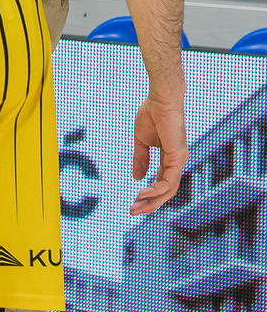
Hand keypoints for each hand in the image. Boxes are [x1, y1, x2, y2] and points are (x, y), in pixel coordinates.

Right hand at [131, 90, 187, 214]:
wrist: (160, 99)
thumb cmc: (152, 114)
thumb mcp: (141, 141)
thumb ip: (140, 159)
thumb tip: (137, 178)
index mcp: (170, 158)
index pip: (161, 182)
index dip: (148, 194)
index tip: (133, 201)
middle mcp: (177, 162)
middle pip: (166, 191)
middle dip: (149, 203)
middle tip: (132, 212)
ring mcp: (179, 160)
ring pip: (168, 190)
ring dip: (152, 201)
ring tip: (135, 207)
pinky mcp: (178, 157)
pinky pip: (168, 180)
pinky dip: (156, 189)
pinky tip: (143, 193)